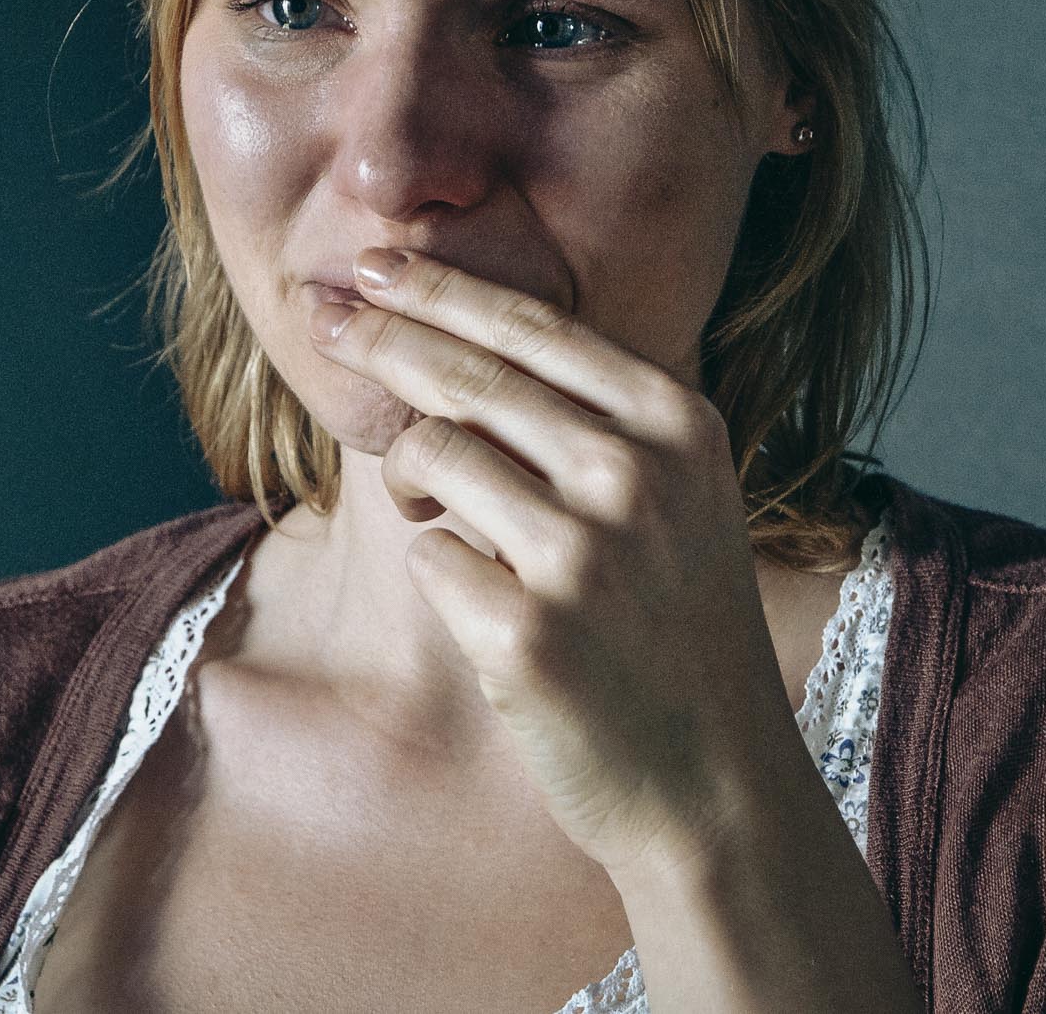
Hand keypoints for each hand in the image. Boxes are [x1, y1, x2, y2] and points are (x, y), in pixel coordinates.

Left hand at [306, 248, 818, 884]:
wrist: (717, 782)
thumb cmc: (679, 625)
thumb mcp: (680, 495)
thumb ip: (597, 417)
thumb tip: (459, 331)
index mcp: (676, 425)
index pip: (532, 327)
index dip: (440, 288)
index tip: (375, 264)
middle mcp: (633, 476)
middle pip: (466, 377)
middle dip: (383, 338)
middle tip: (328, 319)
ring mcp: (578, 556)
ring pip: (433, 458)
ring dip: (415, 480)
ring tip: (443, 515)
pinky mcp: (523, 634)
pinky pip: (431, 558)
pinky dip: (446, 572)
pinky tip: (494, 609)